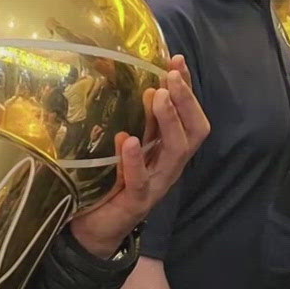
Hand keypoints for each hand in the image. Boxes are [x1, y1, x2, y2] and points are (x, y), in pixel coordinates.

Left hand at [68, 57, 208, 257]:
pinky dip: (135, 160)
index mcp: (169, 151)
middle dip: (185, 101)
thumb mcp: (128, 147)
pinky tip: (129, 140)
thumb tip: (145, 85)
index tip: (176, 60)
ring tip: (157, 97)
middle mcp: (170, 167)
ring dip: (168, 121)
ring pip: (176, 152)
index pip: (189, 116)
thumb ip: (140, 123)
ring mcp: (156, 185)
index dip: (187, 90)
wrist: (95, 228)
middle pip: (194, 132)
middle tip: (171, 76)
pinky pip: (140, 180)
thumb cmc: (112, 183)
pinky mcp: (136, 202)